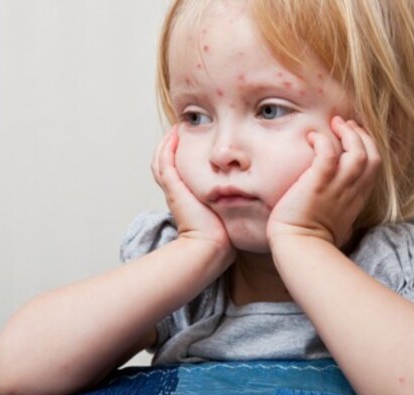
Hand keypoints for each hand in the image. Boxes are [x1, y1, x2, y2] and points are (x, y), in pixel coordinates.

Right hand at [152, 126, 234, 254]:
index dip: (181, 155)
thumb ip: (233, 199)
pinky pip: (165, 161)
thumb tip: (252, 190)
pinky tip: (176, 133)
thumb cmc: (223, 234)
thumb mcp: (228, 211)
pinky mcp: (173, 187)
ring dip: (168, 142)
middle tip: (181, 129)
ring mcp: (173, 188)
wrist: (212, 247)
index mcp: (187, 197)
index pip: (178, 170)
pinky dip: (168, 146)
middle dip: (171, 145)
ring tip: (178, 128)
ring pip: (161, 159)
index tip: (194, 140)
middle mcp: (177, 191)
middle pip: (165, 162)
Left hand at [267, 116, 380, 248]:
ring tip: (335, 123)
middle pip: (372, 156)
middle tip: (346, 124)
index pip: (374, 166)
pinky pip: (328, 154)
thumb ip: (341, 209)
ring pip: (357, 152)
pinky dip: (323, 141)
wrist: (300, 248)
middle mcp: (352, 191)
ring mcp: (337, 187)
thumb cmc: (313, 240)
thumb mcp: (338, 224)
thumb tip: (338, 211)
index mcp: (358, 199)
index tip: (356, 137)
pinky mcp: (318, 184)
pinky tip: (312, 137)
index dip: (368, 147)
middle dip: (362, 135)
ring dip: (348, 133)